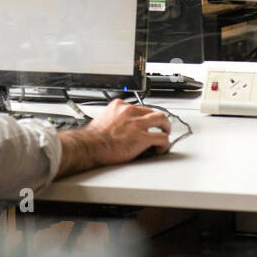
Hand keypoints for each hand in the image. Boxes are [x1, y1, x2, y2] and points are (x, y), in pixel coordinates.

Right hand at [57, 99, 171, 175]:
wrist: (90, 146)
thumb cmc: (92, 138)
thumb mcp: (101, 119)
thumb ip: (112, 120)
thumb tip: (115, 128)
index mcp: (119, 106)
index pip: (138, 107)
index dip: (143, 116)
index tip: (145, 122)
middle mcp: (130, 112)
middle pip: (152, 111)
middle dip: (158, 120)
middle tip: (160, 126)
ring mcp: (138, 124)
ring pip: (161, 120)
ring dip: (165, 128)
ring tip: (165, 134)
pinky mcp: (143, 137)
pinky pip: (161, 138)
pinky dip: (164, 144)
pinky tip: (160, 149)